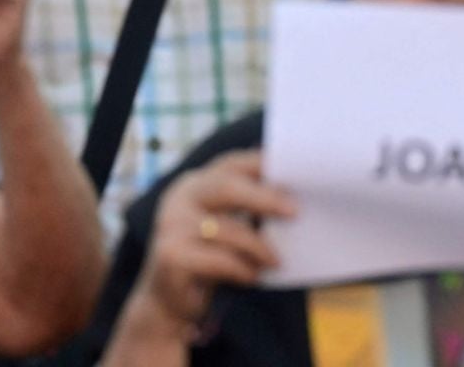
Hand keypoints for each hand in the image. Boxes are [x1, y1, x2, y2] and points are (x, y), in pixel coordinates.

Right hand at [129, 151, 295, 338]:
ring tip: (276, 262)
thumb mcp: (227, 229)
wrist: (169, 300)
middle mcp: (180, 197)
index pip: (230, 164)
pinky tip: (252, 277)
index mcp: (196, 183)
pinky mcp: (171, 255)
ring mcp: (172, 224)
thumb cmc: (208, 259)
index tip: (292, 168)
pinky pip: (218, 259)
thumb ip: (249, 211)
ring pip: (226, 229)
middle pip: (225, 186)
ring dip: (257, 247)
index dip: (260, 163)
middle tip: (294, 212)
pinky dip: (241, 269)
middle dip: (263, 197)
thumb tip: (293, 202)